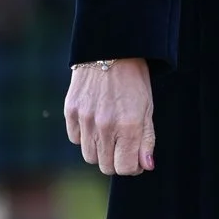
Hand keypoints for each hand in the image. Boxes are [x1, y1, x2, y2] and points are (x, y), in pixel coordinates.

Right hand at [64, 58, 154, 175]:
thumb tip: (146, 166)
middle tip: (123, 146)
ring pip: (89, 156)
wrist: (110, 50)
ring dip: (100, 151)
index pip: (125, 168)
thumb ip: (146, 140)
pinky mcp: (70, 111)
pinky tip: (95, 121)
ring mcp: (85, 118)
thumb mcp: (147, 109)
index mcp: (129, 125)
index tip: (135, 158)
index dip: (132, 167)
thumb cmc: (134, 80)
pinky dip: (85, 136)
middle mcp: (105, 125)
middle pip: (105, 166)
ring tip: (109, 132)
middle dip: (116, 161)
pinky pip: (75, 138)